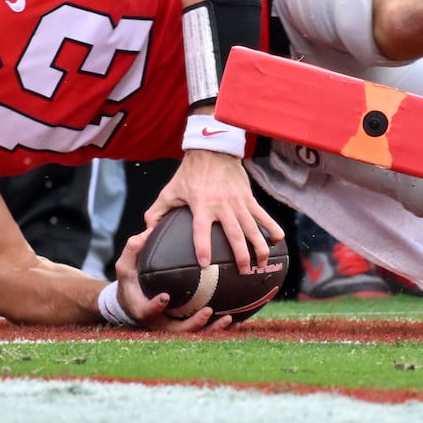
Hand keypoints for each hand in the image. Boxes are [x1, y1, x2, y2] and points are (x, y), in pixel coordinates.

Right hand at [113, 229, 235, 332]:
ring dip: (211, 329)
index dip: (155, 306)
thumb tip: (147, 230)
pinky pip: (203, 330)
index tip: (165, 297)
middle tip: (208, 310)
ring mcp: (173, 326)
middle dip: (194, 323)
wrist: (133, 301)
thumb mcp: (126, 265)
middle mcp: (160, 322)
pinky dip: (217, 326)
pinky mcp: (184, 325)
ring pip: (194, 333)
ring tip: (228, 318)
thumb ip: (134, 249)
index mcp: (142, 309)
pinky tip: (235, 318)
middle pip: (177, 330)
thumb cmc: (131, 280)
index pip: (148, 311)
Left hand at [144, 149, 283, 274]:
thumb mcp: (169, 192)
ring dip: (259, 246)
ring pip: (252, 227)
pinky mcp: (248, 197)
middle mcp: (222, 205)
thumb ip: (156, 213)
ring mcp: (238, 202)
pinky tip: (277, 241)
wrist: (212, 150)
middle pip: (234, 233)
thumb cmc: (189, 173)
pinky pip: (263, 215)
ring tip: (262, 263)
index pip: (201, 229)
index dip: (202, 246)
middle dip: (240, 254)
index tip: (205, 264)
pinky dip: (271, 228)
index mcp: (201, 205)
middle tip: (244, 272)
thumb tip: (145, 234)